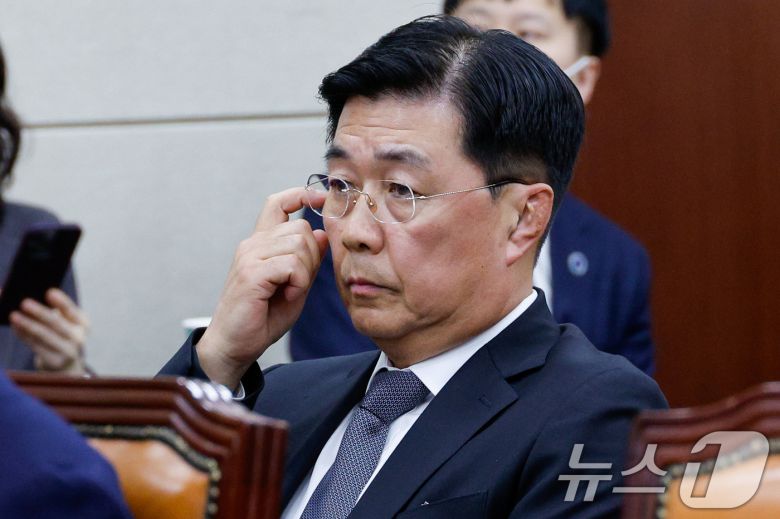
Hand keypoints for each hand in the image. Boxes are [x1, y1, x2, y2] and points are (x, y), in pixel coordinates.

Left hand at [9, 288, 89, 375]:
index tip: (49, 292)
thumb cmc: (62, 336)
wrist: (67, 363)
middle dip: (40, 312)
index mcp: (83, 323)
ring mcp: (68, 351)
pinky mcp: (55, 361)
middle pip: (56, 323)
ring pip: (44, 335)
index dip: (61, 301)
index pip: (72, 310)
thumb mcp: (65, 323)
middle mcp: (79, 337)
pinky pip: (36, 345)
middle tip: (24, 303)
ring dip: (27, 324)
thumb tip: (30, 302)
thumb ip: (55, 312)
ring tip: (14, 315)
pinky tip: (16, 327)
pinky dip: (24, 335)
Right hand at [197, 187, 327, 387]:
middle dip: (312, 256)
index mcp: (260, 243)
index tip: (321, 198)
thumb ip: (307, 260)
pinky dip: (297, 282)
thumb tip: (322, 234)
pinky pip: (292, 265)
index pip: (278, 203)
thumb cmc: (262, 317)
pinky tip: (287, 295)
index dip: (301, 195)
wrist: (235, 345)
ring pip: (299, 245)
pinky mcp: (251, 273)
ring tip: (290, 291)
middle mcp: (253, 244)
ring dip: (304, 272)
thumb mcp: (295, 285)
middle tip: (300, 282)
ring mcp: (249, 256)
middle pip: (301, 228)